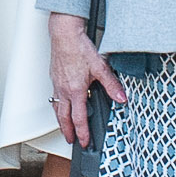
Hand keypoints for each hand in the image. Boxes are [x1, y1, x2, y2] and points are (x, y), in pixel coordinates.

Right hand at [48, 12, 125, 148]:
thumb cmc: (78, 48)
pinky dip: (57, 106)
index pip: (79, 118)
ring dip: (61, 121)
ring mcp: (57, 84)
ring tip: (64, 127)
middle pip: (64, 118)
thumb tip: (121, 97)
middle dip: (68, 132)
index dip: (82, 133)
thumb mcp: (100, 67)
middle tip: (71, 140)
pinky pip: (54, 97)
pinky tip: (60, 104)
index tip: (84, 142)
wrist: (64, 34)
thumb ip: (111, 85)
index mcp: (76, 90)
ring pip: (56, 109)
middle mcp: (64, 90)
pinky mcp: (54, 77)